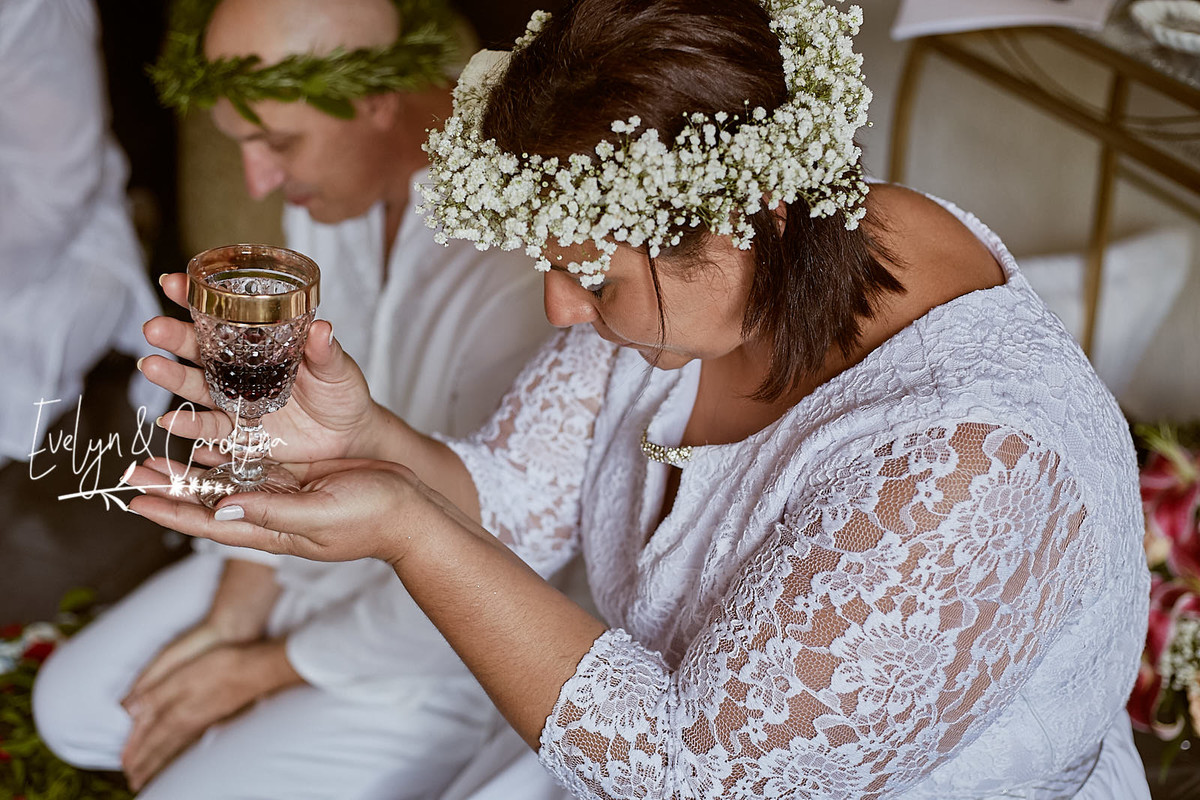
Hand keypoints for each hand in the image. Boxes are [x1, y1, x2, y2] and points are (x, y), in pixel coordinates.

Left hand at [120, 639, 300, 790]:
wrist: (259, 669)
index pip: (151, 739)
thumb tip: (128, 710)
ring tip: (152, 775)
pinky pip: (193, 742)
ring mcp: (206, 721)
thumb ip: (154, 695)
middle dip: (147, 765)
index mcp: (178, 714)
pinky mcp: (218, 716)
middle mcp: (190, 722)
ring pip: (178, 748)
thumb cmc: (222, 667)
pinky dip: (182, 752)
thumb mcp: (181, 675)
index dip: (136, 753)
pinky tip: (184, 752)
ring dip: (163, 763)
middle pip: (163, 749)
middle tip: (135, 781)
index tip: (125, 766)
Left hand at [128, 457, 465, 566]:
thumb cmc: (372, 518)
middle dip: (171, 489)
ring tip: (157, 454)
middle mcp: (270, 514)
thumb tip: (224, 508)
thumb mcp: (319, 517)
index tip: (136, 500)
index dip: (170, 513)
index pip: (208, 525)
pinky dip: (227, 453)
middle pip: (208, 503)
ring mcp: (283, 494)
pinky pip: (253, 463)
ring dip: (191, 470)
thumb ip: (272, 513)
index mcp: (271, 532)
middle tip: (135, 470)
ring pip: (225, 481)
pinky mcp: (298, 475)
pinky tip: (208, 440)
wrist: (410, 509)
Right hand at [139, 273, 381, 463]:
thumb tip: (321, 327)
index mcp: (261, 342)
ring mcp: (237, 399)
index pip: (224, 315)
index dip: (197, 298)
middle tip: (153, 327)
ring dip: (172, 376)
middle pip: (200, 349)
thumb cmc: (343, 392)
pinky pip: (211, 428)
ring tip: (150, 366)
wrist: (349, 435)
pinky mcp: (240, 431)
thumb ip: (326, 352)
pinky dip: (190, 426)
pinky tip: (169, 420)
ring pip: (197, 386)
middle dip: (174, 336)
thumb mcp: (339, 369)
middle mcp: (242, 368)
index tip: (174, 282)